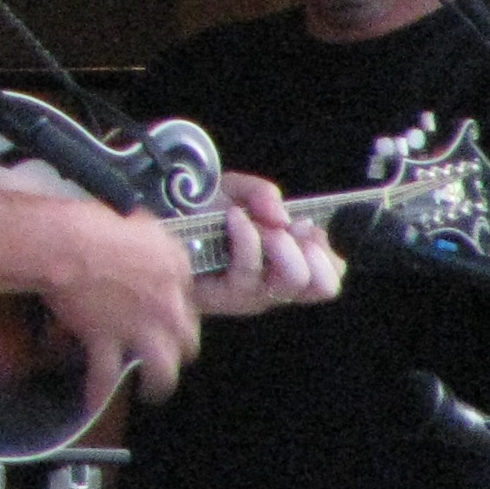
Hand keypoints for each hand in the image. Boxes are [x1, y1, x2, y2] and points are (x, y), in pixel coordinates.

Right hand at [0, 178, 201, 402]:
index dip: (177, 305)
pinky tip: (93, 402)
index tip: (163, 305)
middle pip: (189, 342)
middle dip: (180, 349)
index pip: (190, 300)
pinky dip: (97, 391)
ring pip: (163, 372)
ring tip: (152, 389)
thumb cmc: (98, 223)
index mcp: (178, 274)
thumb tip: (150, 246)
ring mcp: (138, 330)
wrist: (67, 243)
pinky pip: (105, 376)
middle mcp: (167, 308)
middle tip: (169, 351)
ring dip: (158, 383)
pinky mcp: (106, 342)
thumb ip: (156, 244)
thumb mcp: (142, 224)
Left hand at [193, 173, 342, 317]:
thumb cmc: (204, 213)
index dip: (329, 253)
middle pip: (321, 286)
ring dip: (282, 245)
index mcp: (289, 265)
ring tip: (260, 224)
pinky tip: (234, 218)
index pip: (331, 276)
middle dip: (310, 250)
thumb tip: (282, 216)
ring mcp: (251, 295)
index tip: (309, 227)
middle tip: (287, 228)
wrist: (158, 224)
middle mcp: (275, 286)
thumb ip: (263, 194)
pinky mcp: (224, 296)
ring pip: (289, 281)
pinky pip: (248, 272)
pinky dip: (247, 238)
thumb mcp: (238, 191)